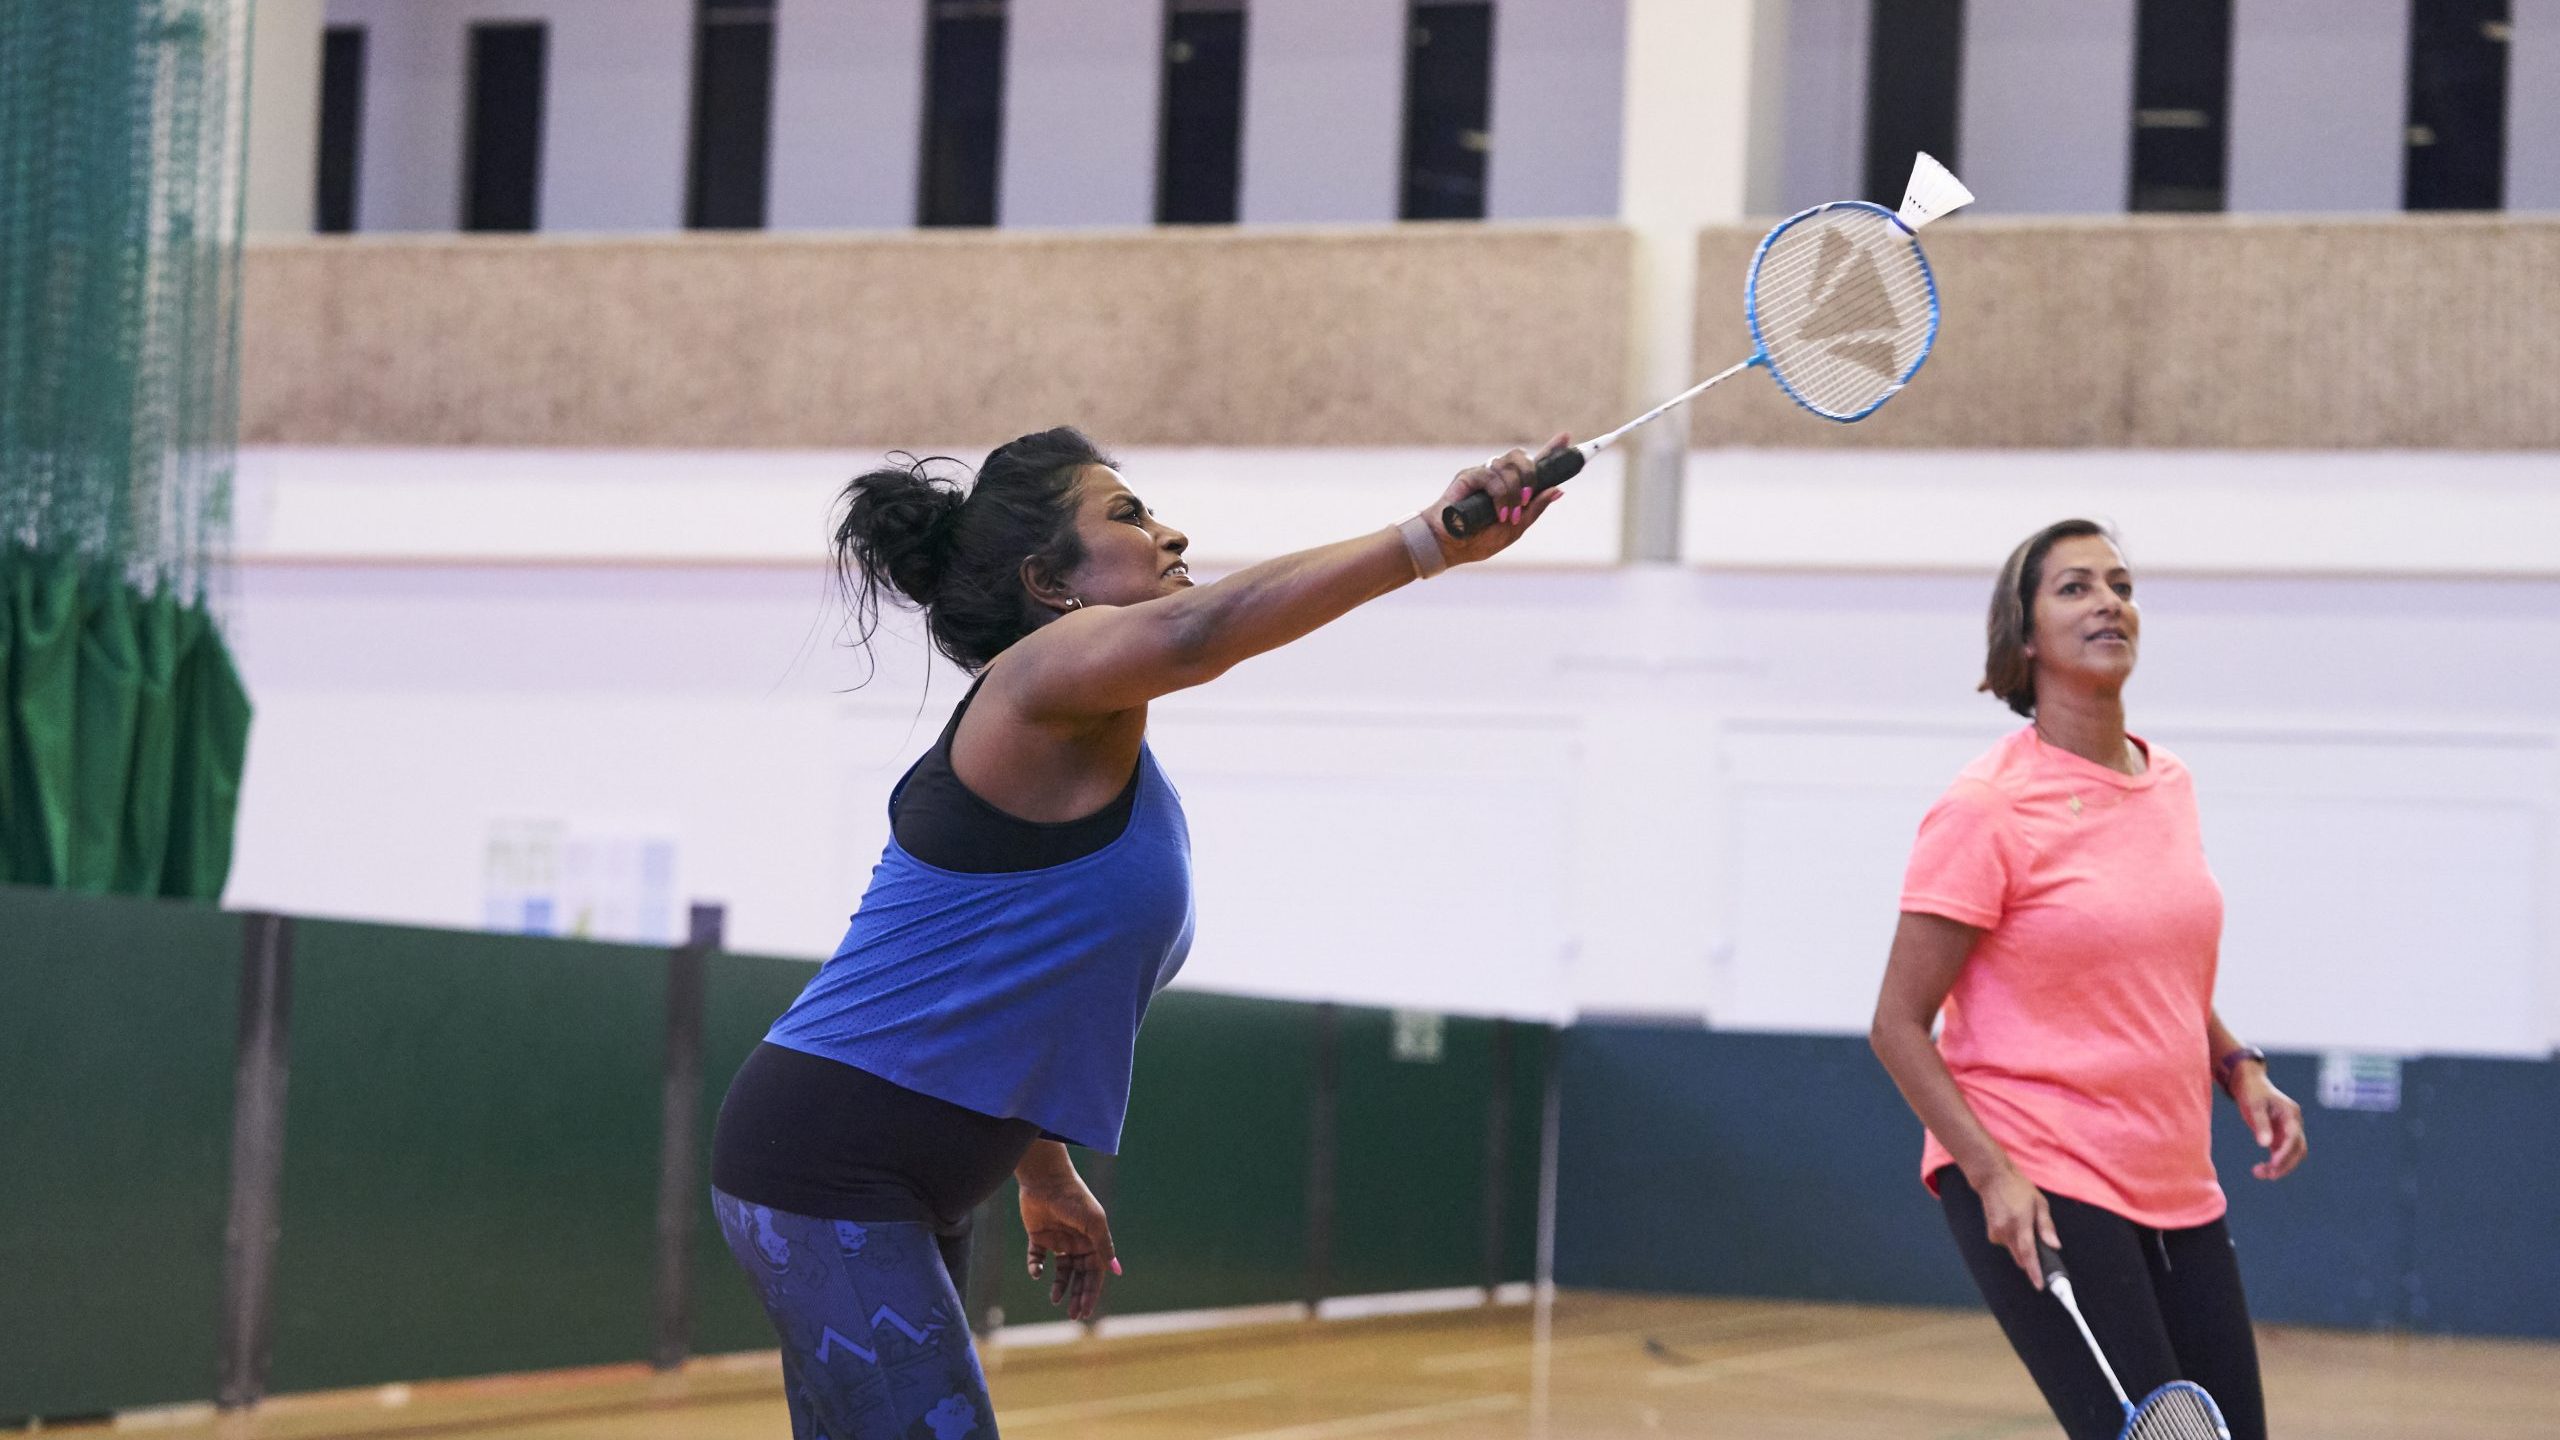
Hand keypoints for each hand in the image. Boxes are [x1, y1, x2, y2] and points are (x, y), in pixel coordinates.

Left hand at [1019, 1173, 1117, 1321]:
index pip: (1095, 1273)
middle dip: (1077, 1295)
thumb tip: (1117, 1271)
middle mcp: (1077, 1242)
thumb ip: (1104, 1247)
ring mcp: (1057, 1240)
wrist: (1046, 1180)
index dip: (1091, 1293)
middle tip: (1073, 1315)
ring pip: (1060, 1271)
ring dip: (1059, 1286)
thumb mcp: (1093, 1223)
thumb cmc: (1074, 1199)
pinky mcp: (1038, 1236)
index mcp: (1093, 1241)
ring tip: (1055, 1299)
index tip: (1086, 1311)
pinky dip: (1036, 1267)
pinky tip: (1037, 1272)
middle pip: (1079, 1275)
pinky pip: (1037, 1258)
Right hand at [1427, 434, 1571, 565]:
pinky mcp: (1468, 476)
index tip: (1567, 437)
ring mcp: (1483, 474)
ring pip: (1508, 465)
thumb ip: (1535, 509)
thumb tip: (1558, 490)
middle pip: (1522, 458)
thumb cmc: (1478, 540)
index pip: (1534, 464)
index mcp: (1512, 488)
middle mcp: (1498, 477)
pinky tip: (1497, 512)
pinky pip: (1491, 476)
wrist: (1450, 546)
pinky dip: (1499, 495)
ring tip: (1508, 515)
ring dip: (1513, 492)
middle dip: (1531, 476)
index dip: (1550, 450)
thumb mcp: (1515, 529)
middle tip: (1527, 499)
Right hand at [1975, 1164, 2059, 1288]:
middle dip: (2032, 1260)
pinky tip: (2014, 1225)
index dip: (2035, 1272)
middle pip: (2022, 1258)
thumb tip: (2055, 1246)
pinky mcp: (1992, 1234)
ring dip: (2023, 1249)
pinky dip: (2014, 1242)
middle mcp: (2007, 1231)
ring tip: (2025, 1227)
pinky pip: (2007, 1245)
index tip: (2040, 1286)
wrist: (1992, 1179)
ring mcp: (1997, 1233)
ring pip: (2015, 1253)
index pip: (2028, 1253)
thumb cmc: (2019, 1188)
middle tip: (2042, 1251)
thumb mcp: (2039, 1203)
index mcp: (2021, 1223)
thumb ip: (2047, 1226)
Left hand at [2231, 1068, 2307, 1179]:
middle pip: (2298, 1149)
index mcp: (2291, 1113)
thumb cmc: (2252, 1092)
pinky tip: (2261, 1170)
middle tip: (2267, 1175)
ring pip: (2292, 1154)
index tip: (2273, 1164)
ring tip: (2259, 1173)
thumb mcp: (2254, 1105)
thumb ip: (2260, 1124)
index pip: (2293, 1137)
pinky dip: (2274, 1163)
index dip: (2285, 1152)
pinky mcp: (2280, 1136)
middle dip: (2285, 1164)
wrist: (2250, 1084)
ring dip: (2280, 1167)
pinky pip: (2282, 1153)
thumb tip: (2264, 1145)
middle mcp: (2294, 1124)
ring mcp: (2289, 1131)